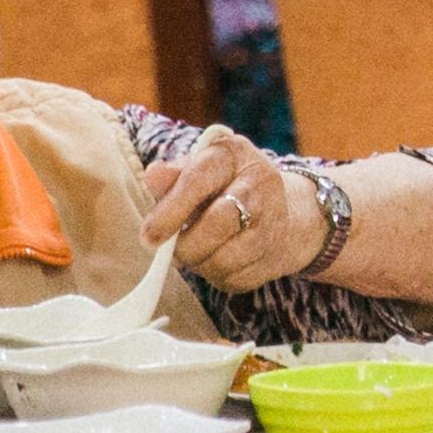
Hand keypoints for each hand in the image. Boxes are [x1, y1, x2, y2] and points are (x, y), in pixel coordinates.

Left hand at [135, 127, 332, 294]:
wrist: (283, 211)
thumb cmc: (227, 187)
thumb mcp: (201, 170)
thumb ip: (174, 175)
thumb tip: (153, 174)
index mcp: (234, 154)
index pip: (198, 181)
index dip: (170, 211)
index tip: (149, 236)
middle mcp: (260, 184)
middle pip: (217, 224)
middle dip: (185, 245)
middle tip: (171, 250)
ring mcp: (273, 221)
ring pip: (225, 259)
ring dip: (200, 263)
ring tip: (196, 251)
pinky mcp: (275, 256)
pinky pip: (234, 278)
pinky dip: (217, 275)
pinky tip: (217, 259)